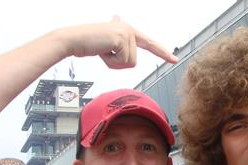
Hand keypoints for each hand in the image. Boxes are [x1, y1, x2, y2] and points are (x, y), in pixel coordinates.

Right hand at [57, 16, 177, 68]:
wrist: (72, 40)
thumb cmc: (87, 43)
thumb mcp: (105, 42)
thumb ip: (116, 36)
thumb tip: (117, 17)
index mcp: (128, 30)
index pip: (149, 43)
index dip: (162, 53)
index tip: (174, 60)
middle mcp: (129, 29)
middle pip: (133, 61)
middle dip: (116, 63)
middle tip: (102, 51)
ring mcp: (126, 32)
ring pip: (129, 63)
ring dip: (113, 62)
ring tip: (101, 50)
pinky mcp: (121, 39)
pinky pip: (122, 62)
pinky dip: (110, 62)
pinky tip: (101, 50)